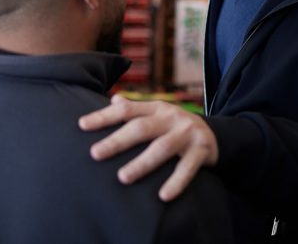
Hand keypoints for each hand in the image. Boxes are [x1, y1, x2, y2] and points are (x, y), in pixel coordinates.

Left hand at [78, 95, 218, 200]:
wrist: (215, 135)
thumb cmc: (175, 126)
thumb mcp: (158, 113)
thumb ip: (136, 108)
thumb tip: (113, 100)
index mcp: (156, 107)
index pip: (126, 110)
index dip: (104, 116)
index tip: (82, 125)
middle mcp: (170, 117)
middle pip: (140, 128)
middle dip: (117, 141)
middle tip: (95, 153)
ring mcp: (187, 134)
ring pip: (161, 148)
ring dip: (141, 164)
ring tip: (122, 178)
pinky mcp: (201, 151)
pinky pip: (187, 168)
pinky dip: (175, 182)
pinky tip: (162, 196)